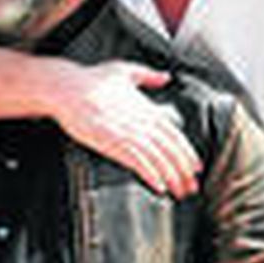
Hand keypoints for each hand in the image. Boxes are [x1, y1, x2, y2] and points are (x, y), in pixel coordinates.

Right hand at [46, 61, 200, 197]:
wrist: (67, 88)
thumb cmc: (92, 78)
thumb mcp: (124, 70)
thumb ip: (148, 75)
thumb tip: (165, 77)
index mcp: (146, 108)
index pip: (174, 134)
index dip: (188, 152)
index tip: (196, 167)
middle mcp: (141, 121)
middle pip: (170, 150)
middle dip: (184, 170)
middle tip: (193, 187)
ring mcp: (128, 133)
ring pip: (158, 159)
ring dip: (172, 177)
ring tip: (180, 192)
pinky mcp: (112, 142)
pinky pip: (137, 162)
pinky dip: (151, 175)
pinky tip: (160, 187)